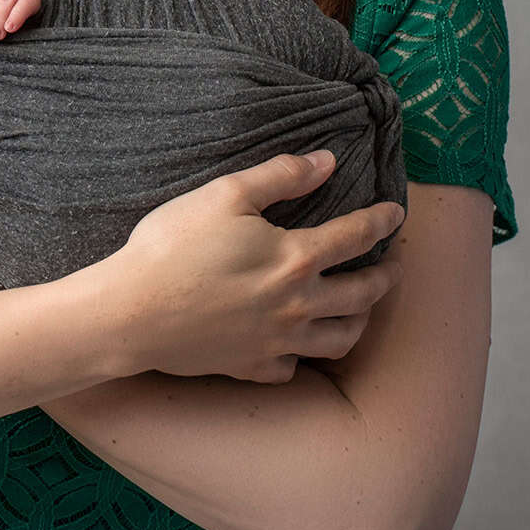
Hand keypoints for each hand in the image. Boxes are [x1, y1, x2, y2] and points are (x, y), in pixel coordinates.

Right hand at [94, 150, 404, 384]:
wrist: (131, 312)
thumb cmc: (173, 246)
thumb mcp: (224, 194)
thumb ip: (281, 176)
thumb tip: (327, 161)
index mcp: (296, 258)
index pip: (355, 236)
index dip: (382, 221)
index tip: (397, 213)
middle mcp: (298, 305)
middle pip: (361, 294)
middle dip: (385, 278)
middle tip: (394, 267)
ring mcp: (277, 341)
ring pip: (340, 340)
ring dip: (359, 321)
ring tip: (362, 310)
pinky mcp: (250, 366)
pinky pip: (292, 368)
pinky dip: (303, 357)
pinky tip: (299, 345)